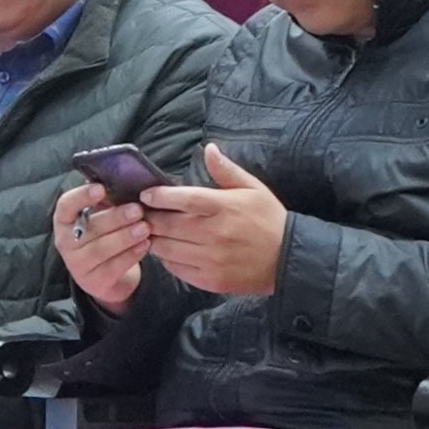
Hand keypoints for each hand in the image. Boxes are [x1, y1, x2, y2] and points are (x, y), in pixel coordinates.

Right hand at [50, 179, 152, 308]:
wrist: (107, 276)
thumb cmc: (105, 236)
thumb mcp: (101, 216)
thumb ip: (107, 200)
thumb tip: (124, 179)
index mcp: (64, 220)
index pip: (66, 206)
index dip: (82, 196)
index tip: (101, 188)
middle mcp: (65, 243)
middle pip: (89, 228)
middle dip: (115, 217)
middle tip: (138, 209)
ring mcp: (77, 265)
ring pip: (101, 249)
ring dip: (125, 237)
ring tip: (145, 227)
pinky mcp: (93, 282)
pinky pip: (113, 267)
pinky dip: (131, 255)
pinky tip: (145, 245)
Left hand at [132, 146, 290, 300]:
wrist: (288, 260)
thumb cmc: (269, 220)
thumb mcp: (254, 189)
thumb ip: (227, 170)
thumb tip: (209, 149)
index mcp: (223, 207)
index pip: (182, 199)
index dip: (158, 196)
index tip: (145, 195)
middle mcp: (213, 233)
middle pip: (168, 225)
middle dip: (149, 218)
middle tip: (140, 214)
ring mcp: (211, 259)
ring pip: (167, 248)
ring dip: (155, 239)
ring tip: (151, 231)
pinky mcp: (210, 280)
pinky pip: (177, 269)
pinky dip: (167, 259)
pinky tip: (168, 251)